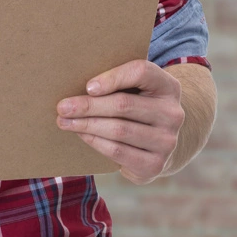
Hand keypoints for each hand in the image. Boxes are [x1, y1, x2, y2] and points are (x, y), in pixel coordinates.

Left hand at [57, 60, 184, 184]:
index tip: (88, 86)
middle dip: (89, 106)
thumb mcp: (138, 91)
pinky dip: (95, 142)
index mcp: (169, 87)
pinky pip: (117, 152)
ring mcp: (167, 141)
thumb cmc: (139, 109)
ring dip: (86, 125)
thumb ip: (119, 82)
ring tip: (65, 121)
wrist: (160, 143)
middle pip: (124, 104)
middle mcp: (173, 114)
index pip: (142, 72)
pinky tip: (81, 135)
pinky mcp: (155, 164)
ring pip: (118, 130)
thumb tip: (80, 87)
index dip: (113, 77)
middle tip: (63, 107)